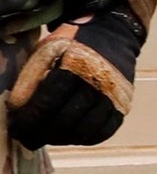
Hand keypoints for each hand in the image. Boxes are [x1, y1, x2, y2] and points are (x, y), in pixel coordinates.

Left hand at [8, 0, 143, 147]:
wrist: (113, 33)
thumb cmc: (73, 42)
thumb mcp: (46, 50)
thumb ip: (30, 77)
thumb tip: (17, 108)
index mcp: (75, 66)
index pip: (49, 102)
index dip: (30, 120)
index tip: (16, 129)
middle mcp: (98, 83)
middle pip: (67, 119)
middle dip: (42, 134)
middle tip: (27, 140)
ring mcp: (114, 96)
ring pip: (86, 129)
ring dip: (62, 138)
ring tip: (47, 138)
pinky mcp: (123, 105)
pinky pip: (105, 131)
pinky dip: (86, 138)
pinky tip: (71, 136)